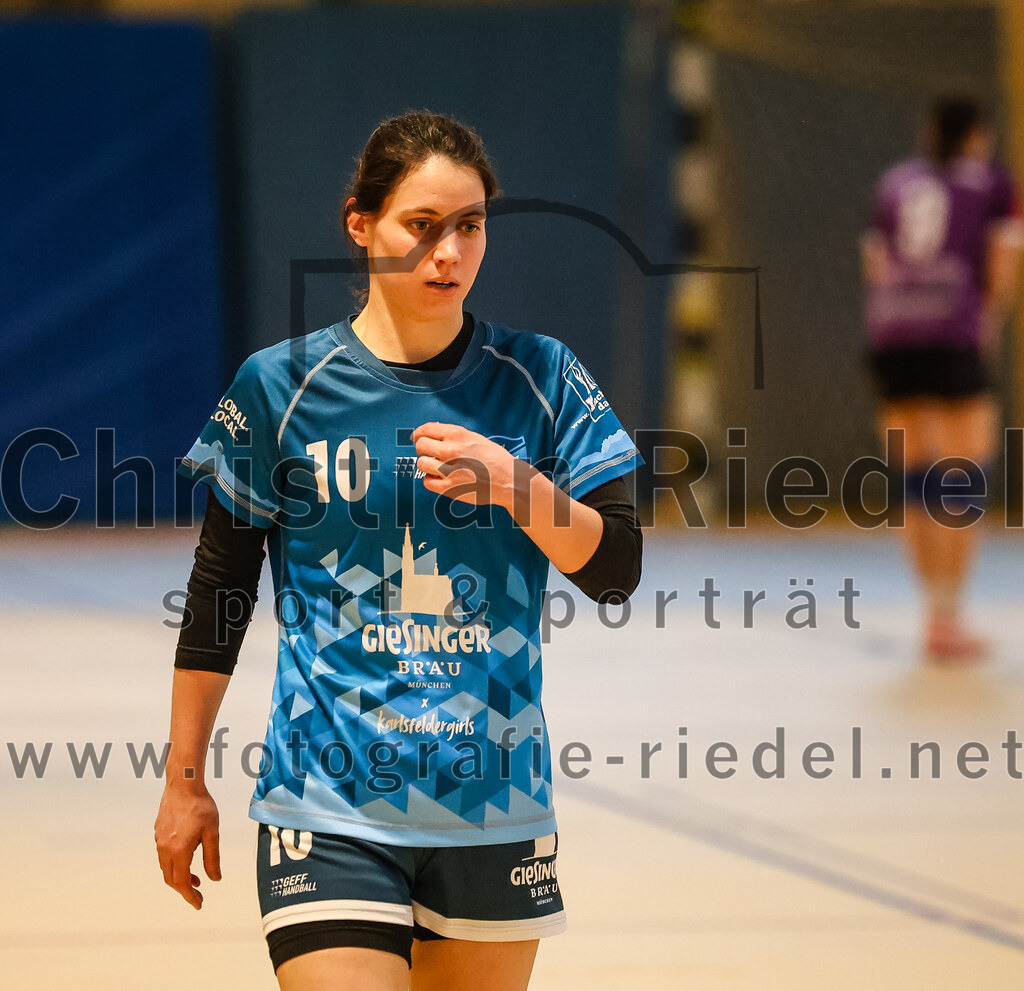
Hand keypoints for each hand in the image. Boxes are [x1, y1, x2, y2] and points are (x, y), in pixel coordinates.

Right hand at [154, 782, 220, 909]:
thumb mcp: (212, 832)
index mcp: (179, 850)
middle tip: (199, 894)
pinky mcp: (158, 833)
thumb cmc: (200, 806)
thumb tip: (215, 878)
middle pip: (171, 879)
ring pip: (166, 868)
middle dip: (184, 890)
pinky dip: (175, 864)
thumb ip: (212, 857)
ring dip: (180, 876)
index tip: (198, 904)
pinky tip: (188, 858)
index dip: (190, 897)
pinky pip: (164, 856)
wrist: (183, 784)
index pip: (182, 883)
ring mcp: (159, 841)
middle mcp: (165, 848)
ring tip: (196, 877)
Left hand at [412, 422, 527, 512]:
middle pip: (420, 446)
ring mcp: (449, 469)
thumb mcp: (476, 439)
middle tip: (430, 454)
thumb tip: (433, 434)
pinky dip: (431, 480)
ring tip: (437, 467)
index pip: (426, 429)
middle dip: (423, 449)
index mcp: (458, 435)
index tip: (418, 438)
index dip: (419, 434)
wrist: (509, 481)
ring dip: (427, 465)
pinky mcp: (449, 488)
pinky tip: (441, 478)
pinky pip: (427, 481)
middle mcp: (452, 450)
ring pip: (421, 463)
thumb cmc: (495, 460)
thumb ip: (454, 436)